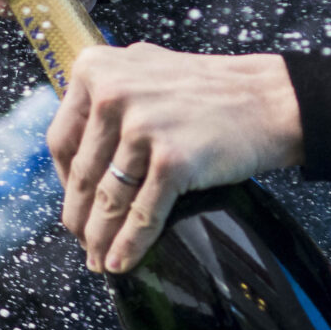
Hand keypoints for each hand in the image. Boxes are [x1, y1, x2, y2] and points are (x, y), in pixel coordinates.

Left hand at [47, 45, 301, 272]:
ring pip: (108, 198)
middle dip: (79, 217)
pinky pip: (142, 213)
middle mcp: (113, 92)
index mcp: (96, 68)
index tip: (73, 202)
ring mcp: (142, 126)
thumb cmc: (209, 90)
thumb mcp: (145, 72)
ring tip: (100, 260)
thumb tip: (74, 150)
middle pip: (82, 173)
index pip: (61, 140)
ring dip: (100, 238)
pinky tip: (123, 261)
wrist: (269, 100)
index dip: (63, 181)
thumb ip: (106, 97)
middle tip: (82, 242)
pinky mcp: (172, 160)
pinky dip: (130, 244)